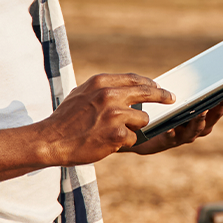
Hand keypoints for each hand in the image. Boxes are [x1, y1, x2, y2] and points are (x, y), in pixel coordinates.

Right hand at [40, 73, 173, 165]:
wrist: (50, 140)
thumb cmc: (66, 119)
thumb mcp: (81, 93)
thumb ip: (103, 89)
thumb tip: (127, 87)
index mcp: (101, 82)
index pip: (135, 79)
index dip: (150, 83)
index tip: (160, 87)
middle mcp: (109, 95)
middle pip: (148, 92)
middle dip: (162, 96)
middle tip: (172, 98)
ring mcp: (114, 114)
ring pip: (143, 119)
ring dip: (134, 128)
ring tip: (114, 132)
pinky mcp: (117, 134)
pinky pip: (134, 138)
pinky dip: (124, 142)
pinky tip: (108, 143)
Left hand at [125, 95, 222, 154]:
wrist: (142, 132)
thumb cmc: (164, 110)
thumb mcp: (178, 98)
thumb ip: (187, 89)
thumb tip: (198, 71)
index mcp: (203, 116)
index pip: (219, 106)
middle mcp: (198, 128)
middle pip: (212, 118)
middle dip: (219, 107)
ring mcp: (184, 136)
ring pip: (196, 129)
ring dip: (200, 119)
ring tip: (201, 109)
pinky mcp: (168, 142)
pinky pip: (171, 137)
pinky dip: (172, 131)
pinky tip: (171, 125)